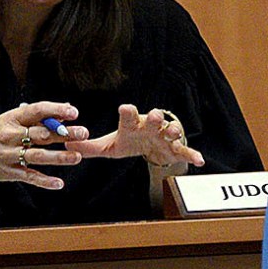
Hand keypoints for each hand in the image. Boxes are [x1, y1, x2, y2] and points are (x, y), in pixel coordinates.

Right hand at [0, 101, 87, 197]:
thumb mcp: (10, 119)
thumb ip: (36, 116)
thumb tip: (64, 109)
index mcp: (12, 118)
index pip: (36, 111)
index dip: (56, 110)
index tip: (73, 112)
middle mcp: (11, 136)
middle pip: (41, 134)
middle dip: (63, 134)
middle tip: (84, 133)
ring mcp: (10, 155)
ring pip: (38, 156)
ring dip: (59, 157)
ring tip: (77, 157)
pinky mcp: (10, 172)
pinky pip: (29, 177)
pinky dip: (44, 181)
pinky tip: (59, 183)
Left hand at [83, 105, 206, 170]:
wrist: (150, 146)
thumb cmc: (129, 140)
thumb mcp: (110, 145)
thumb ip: (91, 147)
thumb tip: (67, 146)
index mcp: (132, 124)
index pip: (128, 115)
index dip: (127, 112)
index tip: (124, 108)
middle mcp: (150, 127)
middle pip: (153, 119)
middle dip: (154, 117)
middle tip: (153, 115)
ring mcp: (165, 137)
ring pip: (171, 131)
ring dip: (174, 131)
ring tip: (175, 132)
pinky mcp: (176, 149)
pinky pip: (186, 151)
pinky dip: (193, 155)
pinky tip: (200, 161)